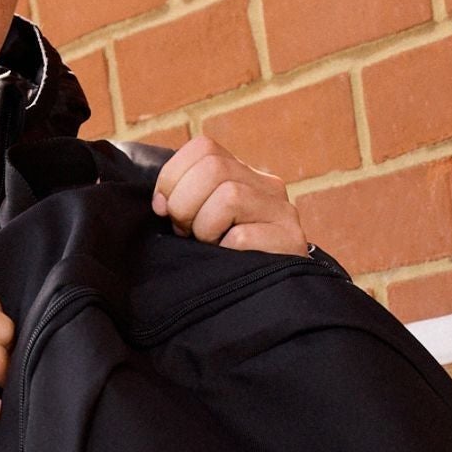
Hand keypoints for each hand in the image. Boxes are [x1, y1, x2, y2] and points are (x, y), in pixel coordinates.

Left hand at [152, 134, 310, 256]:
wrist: (275, 304)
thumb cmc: (229, 262)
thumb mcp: (206, 222)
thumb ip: (188, 200)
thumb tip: (161, 203)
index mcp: (244, 175)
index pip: (204, 147)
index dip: (172, 175)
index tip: (163, 209)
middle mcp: (267, 186)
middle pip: (214, 167)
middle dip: (185, 202)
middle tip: (185, 232)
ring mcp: (282, 212)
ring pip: (229, 196)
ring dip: (205, 227)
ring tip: (210, 246)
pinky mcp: (290, 241)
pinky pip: (241, 236)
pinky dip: (225, 251)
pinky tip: (229, 261)